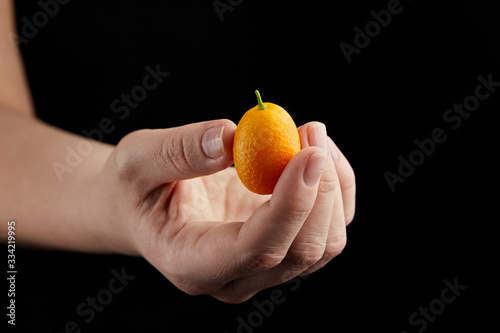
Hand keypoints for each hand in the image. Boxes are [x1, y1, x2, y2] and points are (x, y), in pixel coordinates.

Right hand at [95, 119, 355, 302]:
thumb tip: (228, 139)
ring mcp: (265, 266)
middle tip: (310, 131)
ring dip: (333, 185)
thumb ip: (175, 152)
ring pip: (326, 242)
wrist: (146, 205)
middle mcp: (237, 277)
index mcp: (193, 264)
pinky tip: (314, 152)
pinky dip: (336, 186)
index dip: (290, 205)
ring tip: (309, 135)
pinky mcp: (284, 245)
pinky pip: (330, 224)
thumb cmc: (136, 188)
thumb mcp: (135, 161)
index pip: (257, 250)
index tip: (307, 154)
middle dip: (320, 189)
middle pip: (302, 250)